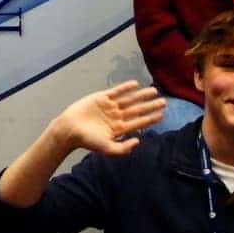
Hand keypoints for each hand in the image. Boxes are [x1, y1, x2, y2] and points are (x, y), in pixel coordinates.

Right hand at [48, 81, 165, 155]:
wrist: (69, 129)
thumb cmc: (87, 140)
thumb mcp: (106, 148)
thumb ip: (122, 148)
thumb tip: (138, 141)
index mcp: (119, 128)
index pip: (139, 122)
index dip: (151, 118)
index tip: (162, 114)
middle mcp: (117, 116)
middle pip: (137, 110)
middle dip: (150, 106)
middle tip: (164, 102)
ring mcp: (110, 106)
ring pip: (129, 99)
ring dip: (141, 95)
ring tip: (154, 91)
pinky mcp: (101, 97)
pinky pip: (116, 91)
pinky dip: (125, 88)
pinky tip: (135, 84)